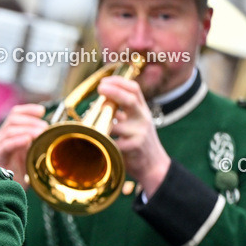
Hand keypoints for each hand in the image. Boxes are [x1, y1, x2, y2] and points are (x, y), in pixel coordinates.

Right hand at [0, 104, 47, 188]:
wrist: (12, 190)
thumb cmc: (23, 171)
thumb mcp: (31, 150)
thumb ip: (35, 138)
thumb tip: (47, 127)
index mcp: (7, 133)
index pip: (15, 113)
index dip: (29, 110)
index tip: (42, 111)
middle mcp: (0, 136)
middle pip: (13, 119)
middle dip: (31, 121)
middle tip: (45, 128)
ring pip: (10, 129)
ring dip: (28, 129)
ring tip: (40, 134)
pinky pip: (7, 144)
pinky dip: (18, 140)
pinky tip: (28, 140)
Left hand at [98, 76, 170, 195]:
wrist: (154, 165)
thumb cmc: (139, 141)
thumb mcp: (135, 122)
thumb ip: (122, 111)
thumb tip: (103, 99)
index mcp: (141, 110)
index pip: (134, 89)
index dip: (119, 82)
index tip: (104, 81)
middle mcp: (142, 118)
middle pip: (131, 99)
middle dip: (114, 91)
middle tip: (100, 88)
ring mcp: (140, 132)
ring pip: (116, 124)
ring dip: (102, 123)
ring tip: (92, 123)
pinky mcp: (134, 146)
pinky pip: (114, 141)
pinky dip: (104, 141)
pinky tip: (98, 141)